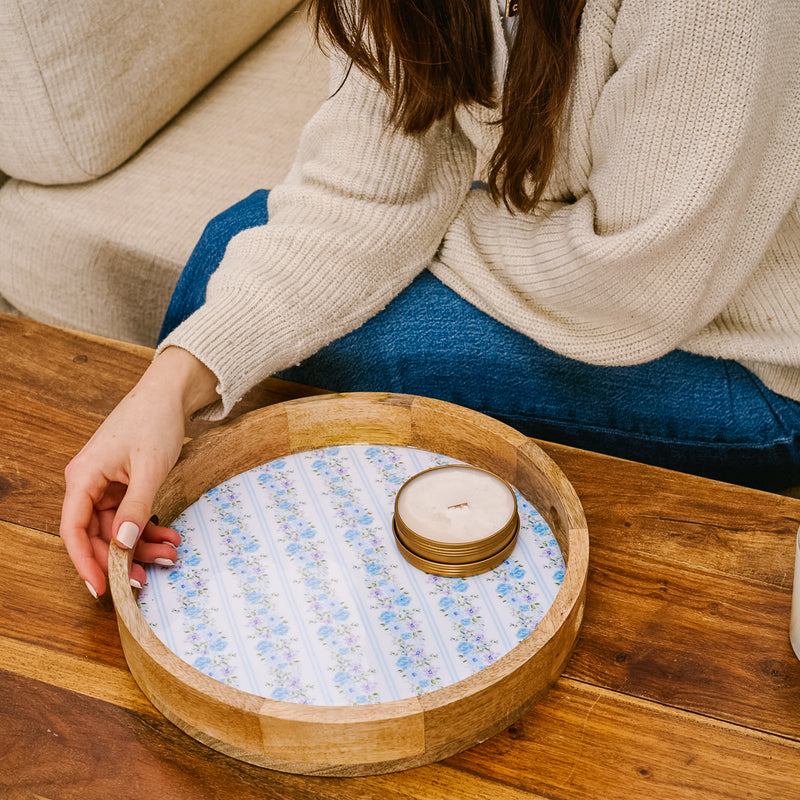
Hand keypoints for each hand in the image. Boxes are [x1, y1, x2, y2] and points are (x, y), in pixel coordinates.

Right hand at [60, 346, 219, 597]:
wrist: (169, 395)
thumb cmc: (154, 422)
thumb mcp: (149, 468)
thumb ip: (136, 508)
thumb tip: (122, 545)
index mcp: (83, 478)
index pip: (73, 530)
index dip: (85, 563)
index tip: (103, 589)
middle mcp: (88, 484)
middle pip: (95, 534)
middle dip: (121, 558)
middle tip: (146, 580)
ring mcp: (105, 485)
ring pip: (116, 529)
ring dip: (141, 546)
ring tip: (171, 555)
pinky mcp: (122, 485)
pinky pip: (130, 516)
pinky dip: (148, 529)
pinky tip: (170, 537)